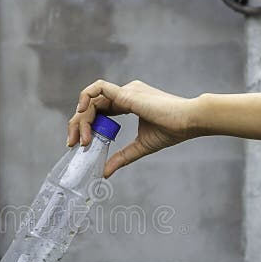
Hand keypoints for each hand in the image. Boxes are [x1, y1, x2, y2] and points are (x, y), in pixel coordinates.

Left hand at [67, 80, 195, 177]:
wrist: (189, 122)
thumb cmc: (171, 131)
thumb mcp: (140, 147)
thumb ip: (121, 158)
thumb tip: (105, 173)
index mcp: (129, 102)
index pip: (100, 110)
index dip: (87, 125)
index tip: (81, 143)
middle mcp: (125, 93)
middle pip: (92, 105)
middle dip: (78, 123)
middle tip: (72, 143)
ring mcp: (126, 91)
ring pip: (93, 99)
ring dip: (81, 118)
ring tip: (81, 139)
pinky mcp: (127, 93)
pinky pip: (99, 88)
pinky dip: (86, 97)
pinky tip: (81, 113)